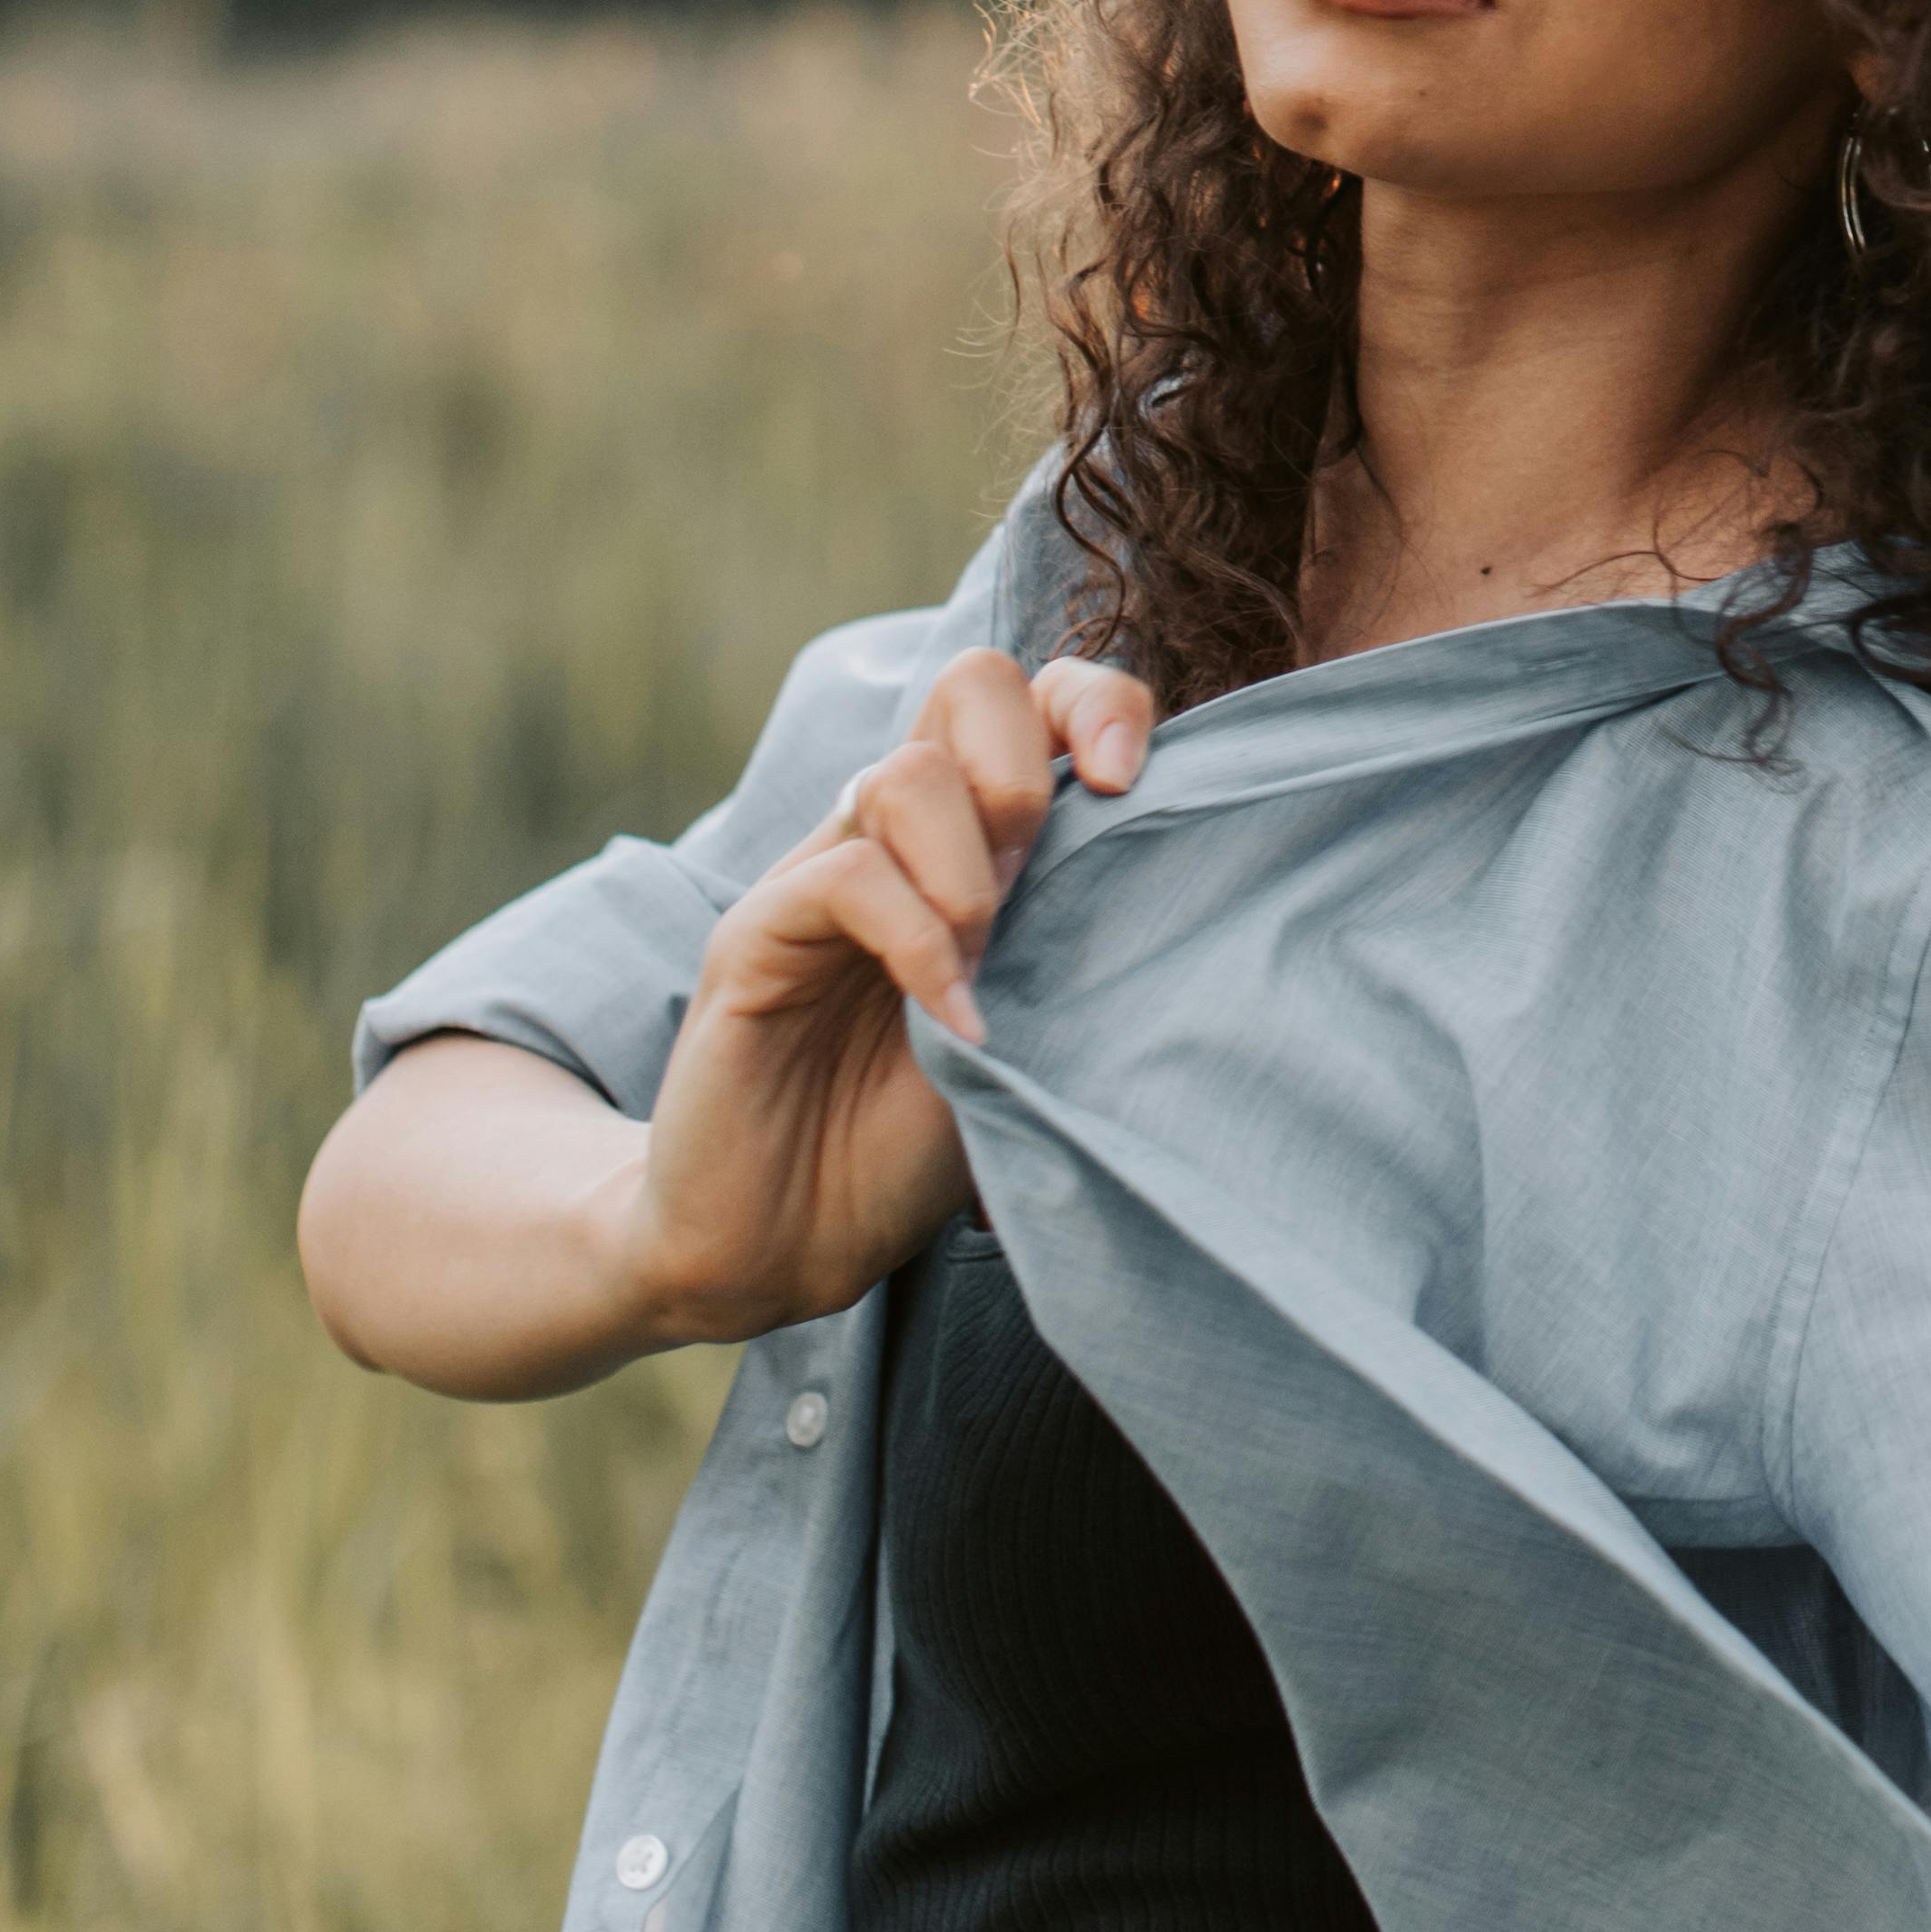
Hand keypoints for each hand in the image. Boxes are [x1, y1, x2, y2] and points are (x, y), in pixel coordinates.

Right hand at [296, 647, 1158, 1396]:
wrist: (783, 1245)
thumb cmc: (912, 1144)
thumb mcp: (1032, 1035)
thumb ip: (1078, 948)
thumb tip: (1172, 875)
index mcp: (973, 842)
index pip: (1038, 698)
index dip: (1099, 707)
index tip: (1131, 785)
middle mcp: (898, 838)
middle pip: (973, 686)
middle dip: (1029, 761)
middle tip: (1035, 885)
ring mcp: (821, 876)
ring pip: (906, 775)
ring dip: (972, 871)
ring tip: (984, 970)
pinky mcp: (758, 935)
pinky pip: (846, 879)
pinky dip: (918, 944)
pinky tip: (952, 1023)